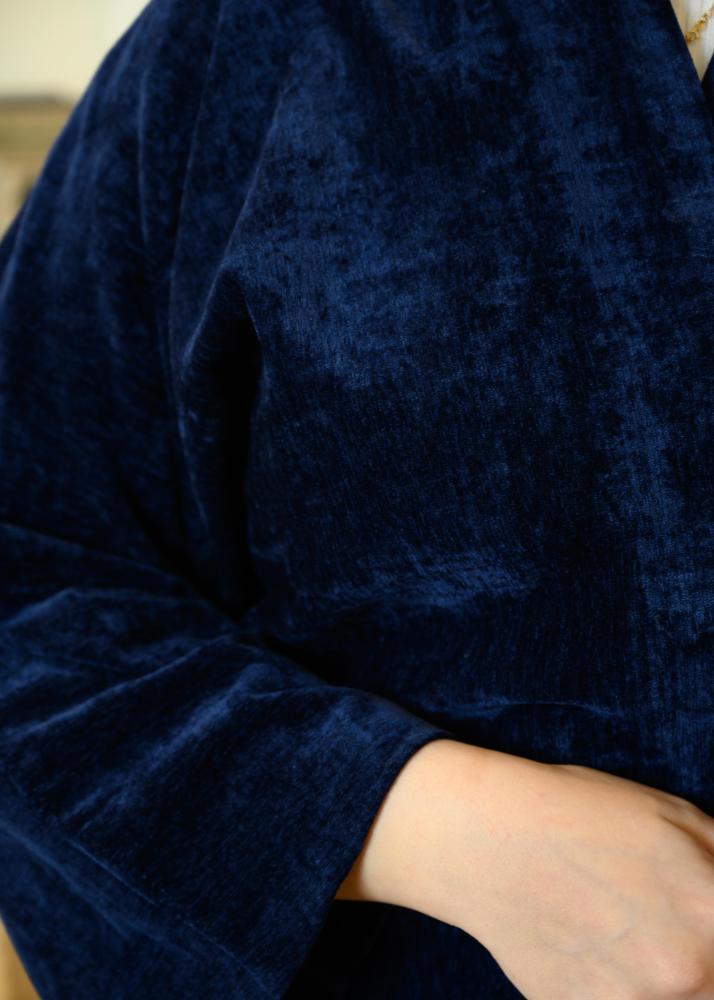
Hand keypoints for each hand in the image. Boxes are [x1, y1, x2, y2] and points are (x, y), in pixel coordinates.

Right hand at [336, 738, 713, 998]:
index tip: (702, 922)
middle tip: (650, 917)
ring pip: (667, 997)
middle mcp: (681, 970)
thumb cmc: (575, 811)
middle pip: (710, 981)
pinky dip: (608, 982)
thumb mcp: (673, 813)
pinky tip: (582, 940)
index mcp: (712, 913)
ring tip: (616, 925)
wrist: (481, 837)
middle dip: (696, 956)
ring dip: (655, 975)